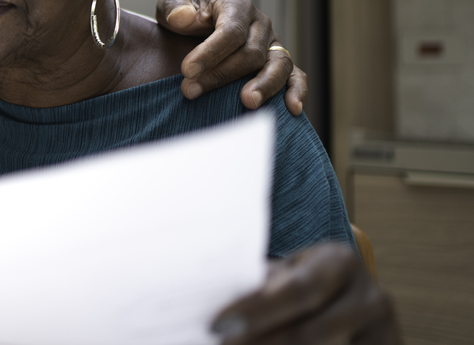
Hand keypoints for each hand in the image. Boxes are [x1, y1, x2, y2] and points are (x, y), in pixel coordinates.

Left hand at [155, 0, 306, 114]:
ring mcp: (273, 45)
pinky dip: (297, 91)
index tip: (187, 70)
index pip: (230, 31)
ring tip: (247, 102)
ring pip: (278, 65)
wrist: (197, 29)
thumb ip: (173, 7)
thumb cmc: (185, 18)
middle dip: (221, 75)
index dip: (210, 52)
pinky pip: (296, 77)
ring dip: (264, 86)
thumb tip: (181, 17)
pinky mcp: (279, 64)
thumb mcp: (171, 6)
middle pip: (250, 53)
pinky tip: (292, 109)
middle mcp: (260, 25)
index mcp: (236, 7)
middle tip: (190, 91)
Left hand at [212, 243, 399, 343]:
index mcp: (340, 262)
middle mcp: (371, 297)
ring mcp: (385, 333)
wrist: (353, 309)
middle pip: (311, 335)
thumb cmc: (305, 290)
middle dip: (261, 343)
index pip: (297, 289)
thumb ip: (263, 288)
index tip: (217, 325)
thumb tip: (213, 305)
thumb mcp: (288, 277)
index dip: (255, 311)